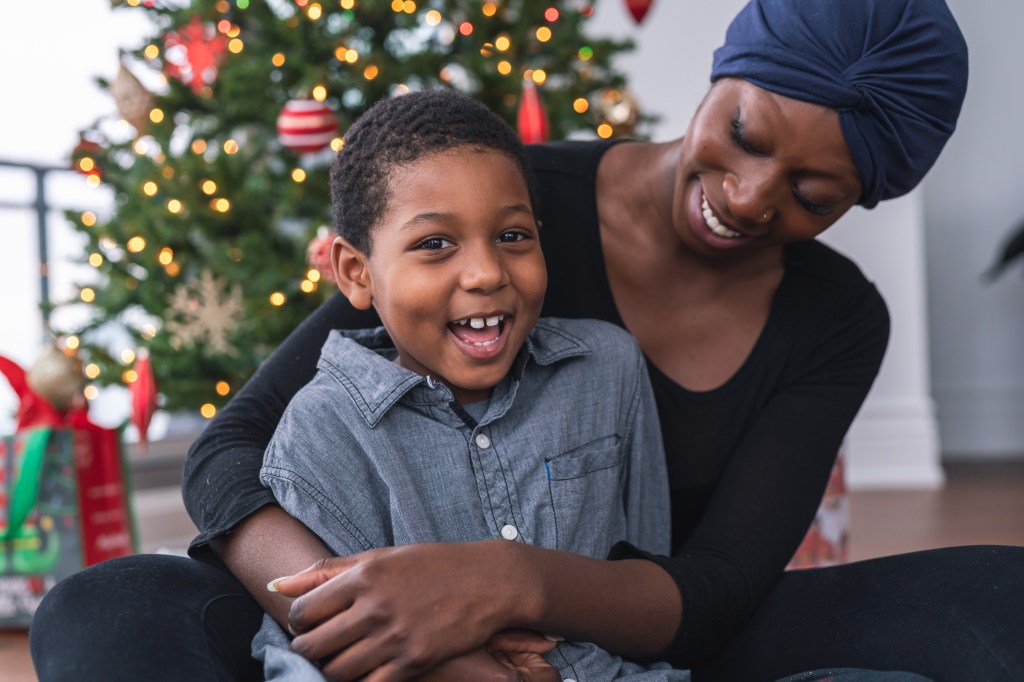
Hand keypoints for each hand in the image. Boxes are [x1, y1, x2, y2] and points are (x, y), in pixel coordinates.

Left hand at [269, 541, 537, 681]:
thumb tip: (275, 584)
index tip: (311, 624)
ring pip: (337, 671)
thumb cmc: (433, 565)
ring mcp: (395, 636)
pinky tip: (368, 670)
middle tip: (321, 646)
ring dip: (333, 669)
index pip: (304, 612)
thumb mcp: (380, 558)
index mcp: (364, 575)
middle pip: (314, 645)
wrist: (490, 581)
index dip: (299, 623)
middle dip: (309, 650)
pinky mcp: (414, 661)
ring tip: (346, 657)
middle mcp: (375, 606)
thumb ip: (326, 572)